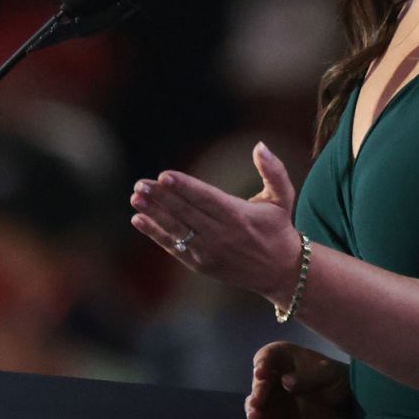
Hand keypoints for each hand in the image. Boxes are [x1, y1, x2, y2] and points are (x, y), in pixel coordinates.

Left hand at [129, 142, 302, 300]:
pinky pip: (173, 247)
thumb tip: (260, 146)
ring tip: (136, 198)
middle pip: (186, 213)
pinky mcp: (200, 264)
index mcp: (238, 215)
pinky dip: (155, 234)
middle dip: (162, 197)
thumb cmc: (279, 228)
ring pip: (176, 229)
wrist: (280, 272)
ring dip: (154, 214)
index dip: (184, 187)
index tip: (164, 175)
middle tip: (141, 183)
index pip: (205, 198)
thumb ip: (273, 170)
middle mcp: (221, 234)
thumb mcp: (283, 197)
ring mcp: (209, 251)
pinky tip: (139, 220)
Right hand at [245, 342, 351, 418]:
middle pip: (260, 382)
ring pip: (259, 403)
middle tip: (258, 401)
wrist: (350, 406)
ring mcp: (278, 399)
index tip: (260, 372)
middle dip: (257, 391)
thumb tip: (286, 382)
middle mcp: (278, 378)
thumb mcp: (328, 374)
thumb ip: (307, 377)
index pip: (268, 355)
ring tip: (255, 416)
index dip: (262, 362)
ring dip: (254, 409)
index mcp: (287, 359)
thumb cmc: (338, 380)